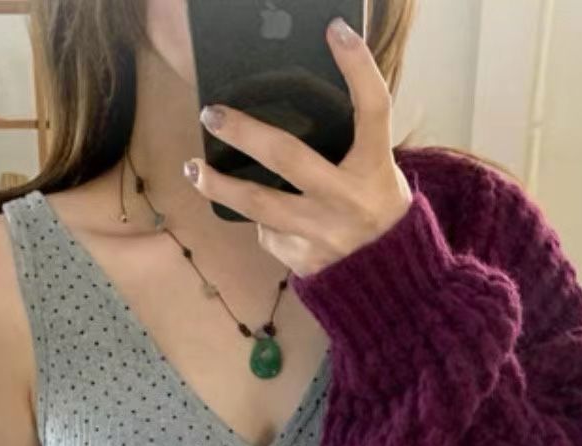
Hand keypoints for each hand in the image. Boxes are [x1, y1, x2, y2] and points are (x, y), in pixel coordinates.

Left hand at [183, 15, 411, 276]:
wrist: (388, 278)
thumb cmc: (375, 207)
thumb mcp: (378, 170)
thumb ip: (347, 143)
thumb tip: (290, 105)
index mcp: (376, 168)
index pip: (373, 108)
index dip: (358, 68)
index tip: (335, 30)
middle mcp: (349, 200)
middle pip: (288, 158)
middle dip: (244, 134)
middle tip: (212, 114)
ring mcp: (324, 234)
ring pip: (260, 206)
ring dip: (220, 187)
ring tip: (193, 169)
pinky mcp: (305, 261)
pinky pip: (268, 234)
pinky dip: (261, 222)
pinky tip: (262, 218)